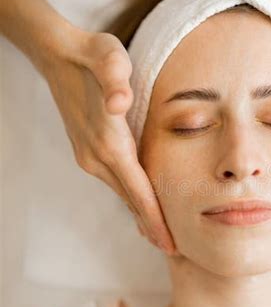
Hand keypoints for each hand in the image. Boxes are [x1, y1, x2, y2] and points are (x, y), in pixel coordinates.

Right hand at [42, 27, 177, 253]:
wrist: (59, 54)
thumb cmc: (93, 55)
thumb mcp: (107, 56)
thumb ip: (115, 78)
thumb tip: (119, 102)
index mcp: (108, 143)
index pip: (138, 191)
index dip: (155, 220)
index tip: (170, 246)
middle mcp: (96, 157)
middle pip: (131, 200)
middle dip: (151, 227)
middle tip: (176, 252)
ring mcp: (89, 156)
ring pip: (122, 192)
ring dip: (141, 215)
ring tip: (161, 237)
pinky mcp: (87, 150)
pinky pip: (116, 182)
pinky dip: (131, 197)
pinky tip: (140, 206)